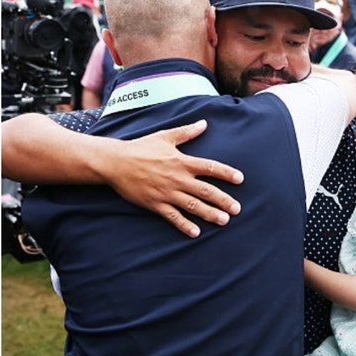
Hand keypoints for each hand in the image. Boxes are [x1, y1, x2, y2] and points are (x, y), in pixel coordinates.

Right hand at [105, 120, 243, 237]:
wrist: (115, 162)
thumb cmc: (141, 148)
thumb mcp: (165, 136)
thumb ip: (187, 132)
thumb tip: (204, 123)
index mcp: (182, 161)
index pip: (209, 167)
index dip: (226, 173)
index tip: (240, 179)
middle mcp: (177, 178)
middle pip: (206, 191)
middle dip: (223, 200)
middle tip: (237, 209)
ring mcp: (166, 192)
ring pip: (193, 206)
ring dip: (210, 214)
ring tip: (224, 221)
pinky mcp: (155, 203)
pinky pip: (172, 216)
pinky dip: (184, 225)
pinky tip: (196, 232)